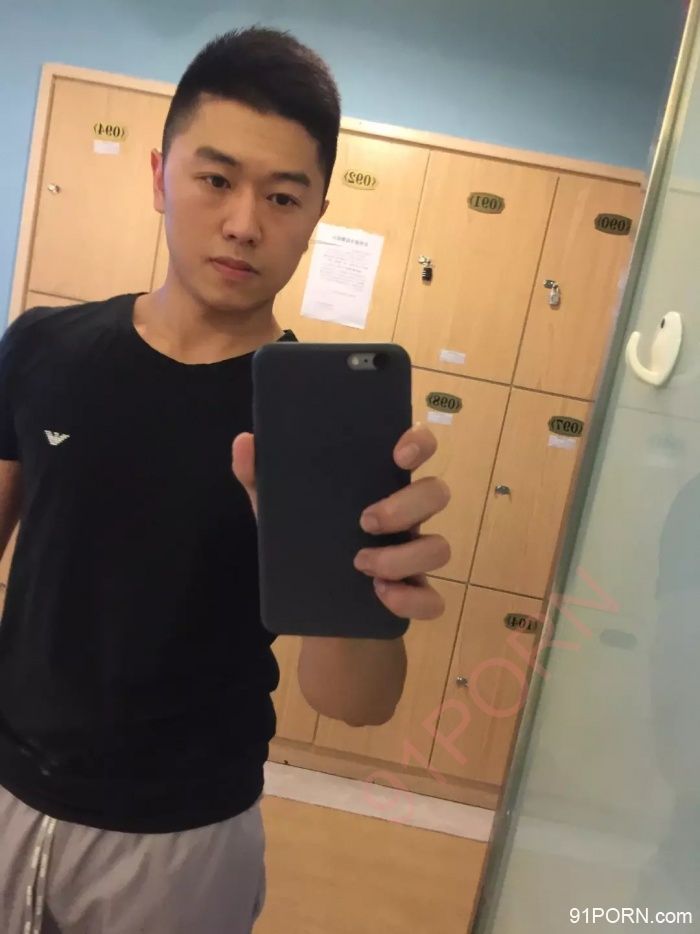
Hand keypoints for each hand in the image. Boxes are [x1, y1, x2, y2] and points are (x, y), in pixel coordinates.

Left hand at [232, 424, 451, 619]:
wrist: (312, 614)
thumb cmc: (305, 546)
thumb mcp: (278, 512)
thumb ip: (260, 476)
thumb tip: (245, 441)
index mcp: (380, 484)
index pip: (418, 448)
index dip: (419, 443)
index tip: (398, 454)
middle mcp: (407, 515)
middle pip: (437, 493)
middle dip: (406, 506)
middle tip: (365, 521)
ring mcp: (414, 556)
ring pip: (439, 547)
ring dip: (404, 557)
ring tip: (360, 565)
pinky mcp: (414, 595)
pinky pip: (433, 600)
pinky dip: (411, 599)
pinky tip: (380, 596)